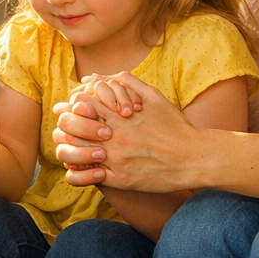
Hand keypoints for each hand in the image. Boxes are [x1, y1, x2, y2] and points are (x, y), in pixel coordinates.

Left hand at [53, 73, 202, 192]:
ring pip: (76, 153)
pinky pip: (87, 176)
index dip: (74, 104)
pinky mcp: (120, 179)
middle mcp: (114, 137)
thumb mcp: (153, 96)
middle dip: (66, 125)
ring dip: (69, 148)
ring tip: (70, 146)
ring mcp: (115, 159)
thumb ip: (126, 83)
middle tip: (64, 126)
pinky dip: (79, 171)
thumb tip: (99, 77)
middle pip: (74, 127)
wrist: (194, 158)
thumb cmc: (175, 125)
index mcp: (120, 116)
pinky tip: (81, 166)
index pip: (82, 104)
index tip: (74, 107)